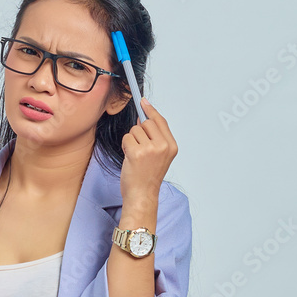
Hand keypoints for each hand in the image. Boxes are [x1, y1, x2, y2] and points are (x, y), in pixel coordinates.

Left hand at [120, 97, 178, 212]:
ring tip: (135, 156)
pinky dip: (125, 146)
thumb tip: (143, 117)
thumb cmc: (147, 177)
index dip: (151, 110)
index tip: (143, 101)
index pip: (160, 121)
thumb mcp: (158, 156)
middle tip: (139, 147)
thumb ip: (155, 137)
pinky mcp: (137, 153)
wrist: (142, 195)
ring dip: (131, 141)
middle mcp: (163, 146)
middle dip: (139, 131)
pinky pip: (127, 138)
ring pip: (135, 130)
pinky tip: (130, 158)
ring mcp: (150, 149)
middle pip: (146, 123)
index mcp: (171, 146)